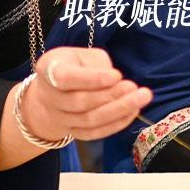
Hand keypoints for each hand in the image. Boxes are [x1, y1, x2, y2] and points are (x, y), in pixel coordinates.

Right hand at [19, 47, 151, 141]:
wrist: (51, 93)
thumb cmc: (73, 66)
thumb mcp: (82, 55)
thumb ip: (97, 65)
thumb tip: (116, 82)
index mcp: (50, 69)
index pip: (67, 77)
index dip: (92, 79)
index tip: (117, 75)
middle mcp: (49, 97)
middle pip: (80, 102)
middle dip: (110, 96)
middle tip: (134, 87)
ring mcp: (60, 118)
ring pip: (89, 121)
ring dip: (118, 110)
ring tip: (140, 98)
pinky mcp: (73, 132)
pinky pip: (94, 133)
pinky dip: (116, 124)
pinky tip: (133, 111)